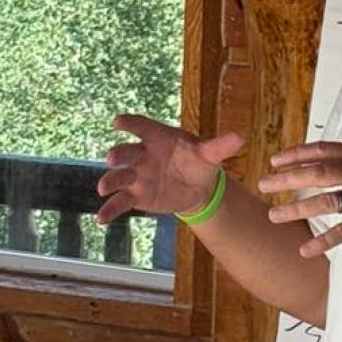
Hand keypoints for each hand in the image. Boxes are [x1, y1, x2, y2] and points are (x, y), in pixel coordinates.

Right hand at [95, 114, 244, 224]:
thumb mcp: (209, 154)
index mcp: (159, 138)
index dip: (130, 123)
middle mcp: (143, 155)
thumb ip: (220, 146)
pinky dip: (109, 210)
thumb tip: (240, 137)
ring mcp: (137, 176)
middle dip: (118, 154)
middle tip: (113, 158)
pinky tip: (101, 219)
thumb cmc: (198, 161)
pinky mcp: (136, 195)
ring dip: (110, 181)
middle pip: (127, 152)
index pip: (143, 127)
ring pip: (119, 177)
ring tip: (103, 189)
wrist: (197, 187)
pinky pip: (120, 202)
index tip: (118, 122)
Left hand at [258, 141, 341, 256]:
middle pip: (317, 173)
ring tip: (274, 216)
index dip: (297, 154)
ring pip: (324, 201)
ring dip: (296, 208)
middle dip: (287, 179)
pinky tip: (306, 249)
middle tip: (264, 184)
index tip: (275, 159)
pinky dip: (322, 241)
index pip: (323, 150)